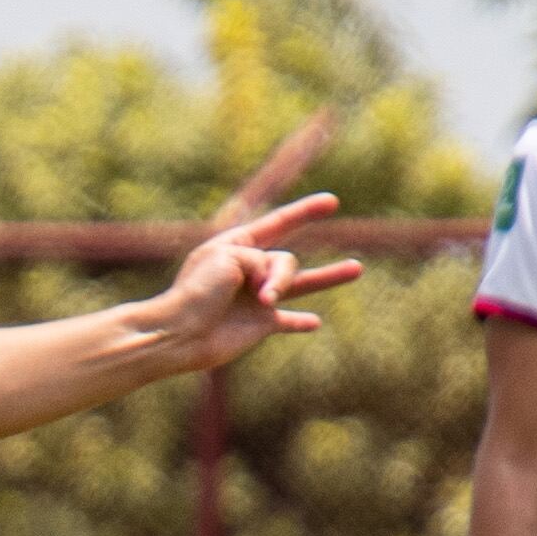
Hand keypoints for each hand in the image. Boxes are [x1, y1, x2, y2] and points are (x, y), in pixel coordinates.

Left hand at [148, 193, 360, 370]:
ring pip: (300, 284)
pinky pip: (287, 320)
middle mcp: (249, 271)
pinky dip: (299, 321)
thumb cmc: (197, 291)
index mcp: (237, 246)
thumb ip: (261, 263)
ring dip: (327, 277)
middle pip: (286, 261)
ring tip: (356, 268)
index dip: (305, 212)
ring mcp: (256, 299)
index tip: (332, 202)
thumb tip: (275, 292)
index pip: (278, 224)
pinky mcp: (258, 326)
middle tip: (263, 294)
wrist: (180, 333)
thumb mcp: (230, 258)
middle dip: (279, 276)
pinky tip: (313, 322)